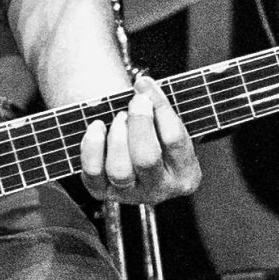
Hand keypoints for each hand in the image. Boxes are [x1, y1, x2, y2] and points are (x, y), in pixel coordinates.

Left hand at [78, 74, 200, 206]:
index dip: (160, 108)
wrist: (132, 153)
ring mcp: (129, 194)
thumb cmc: (155, 134)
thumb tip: (144, 86)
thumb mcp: (167, 125)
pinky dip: (92, 145)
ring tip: (120, 117)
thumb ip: (160, 108)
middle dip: (138, 123)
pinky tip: (97, 127)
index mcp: (186, 174)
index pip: (174, 140)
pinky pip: (92, 172)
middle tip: (137, 101)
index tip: (146, 85)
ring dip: (117, 136)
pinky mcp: (101, 192)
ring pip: (119, 170)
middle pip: (147, 158)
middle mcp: (159, 190)